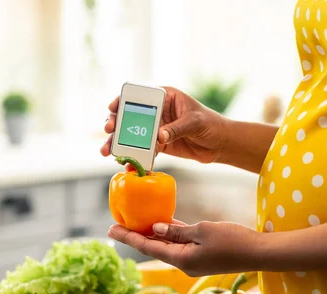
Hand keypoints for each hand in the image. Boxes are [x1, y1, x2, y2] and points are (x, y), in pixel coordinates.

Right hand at [101, 87, 229, 163]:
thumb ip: (177, 128)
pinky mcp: (160, 145)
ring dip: (119, 143)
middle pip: (130, 115)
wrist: (220, 144)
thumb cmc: (211, 124)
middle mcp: (158, 111)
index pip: (140, 95)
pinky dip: (135, 158)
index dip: (123, 100)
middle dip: (116, 124)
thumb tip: (159, 136)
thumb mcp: (195, 122)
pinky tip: (126, 165)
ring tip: (107, 152)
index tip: (112, 108)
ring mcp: (157, 129)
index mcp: (165, 97)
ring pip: (133, 134)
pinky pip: (143, 150)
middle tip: (108, 131)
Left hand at [107, 221, 262, 275]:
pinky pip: (181, 244)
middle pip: (154, 248)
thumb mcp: (203, 231)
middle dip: (136, 235)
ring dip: (153, 235)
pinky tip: (164, 224)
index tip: (110, 229)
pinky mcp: (203, 255)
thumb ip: (177, 231)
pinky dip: (170, 235)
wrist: (258, 253)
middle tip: (117, 223)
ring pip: (167, 246)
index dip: (128, 237)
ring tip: (136, 222)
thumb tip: (156, 227)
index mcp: (181, 259)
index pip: (148, 247)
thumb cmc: (233, 240)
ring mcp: (194, 260)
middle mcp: (184, 263)